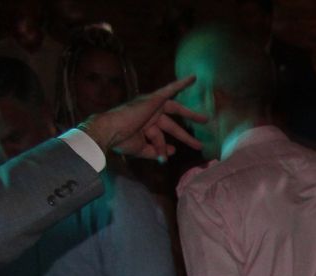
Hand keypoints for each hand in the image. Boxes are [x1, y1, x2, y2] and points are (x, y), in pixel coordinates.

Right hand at [79, 77, 203, 159]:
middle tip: (199, 145)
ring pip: (175, 109)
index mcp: (144, 126)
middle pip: (171, 125)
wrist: (110, 131)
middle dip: (184, 136)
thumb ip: (157, 151)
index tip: (165, 158)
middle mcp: (148, 114)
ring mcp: (150, 105)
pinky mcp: (153, 99)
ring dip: (190, 114)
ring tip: (205, 120)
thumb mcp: (142, 149)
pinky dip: (181, 84)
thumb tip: (173, 151)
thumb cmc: (122, 140)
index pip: (160, 137)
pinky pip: (170, 89)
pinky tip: (194, 78)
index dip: (163, 148)